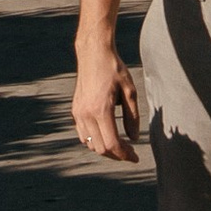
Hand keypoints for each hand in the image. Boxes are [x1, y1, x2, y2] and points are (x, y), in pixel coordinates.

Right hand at [72, 37, 143, 162]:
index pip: (112, 144)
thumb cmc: (113, 69)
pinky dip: (94, 141)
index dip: (124, 155)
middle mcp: (86, 114)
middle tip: (130, 152)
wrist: (93, 53)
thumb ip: (132, 117)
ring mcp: (78, 113)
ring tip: (119, 145)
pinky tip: (106, 135)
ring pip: (90, 144)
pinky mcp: (75, 110)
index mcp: (101, 110)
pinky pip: (83, 135)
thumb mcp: (130, 91)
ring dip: (105, 149)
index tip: (135, 157)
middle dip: (116, 154)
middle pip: (100, 148)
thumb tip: (133, 138)